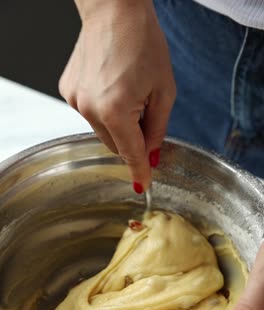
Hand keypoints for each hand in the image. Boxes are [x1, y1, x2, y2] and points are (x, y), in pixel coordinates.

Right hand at [59, 0, 175, 190]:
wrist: (114, 10)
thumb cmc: (143, 43)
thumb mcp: (164, 91)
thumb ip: (157, 130)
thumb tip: (150, 157)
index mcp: (116, 110)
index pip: (131, 153)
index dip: (140, 170)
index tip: (143, 185)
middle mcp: (90, 109)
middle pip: (116, 145)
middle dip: (132, 139)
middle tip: (144, 113)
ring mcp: (76, 100)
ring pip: (102, 131)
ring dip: (117, 123)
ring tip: (127, 92)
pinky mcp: (68, 92)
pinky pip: (90, 114)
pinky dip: (103, 109)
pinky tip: (110, 85)